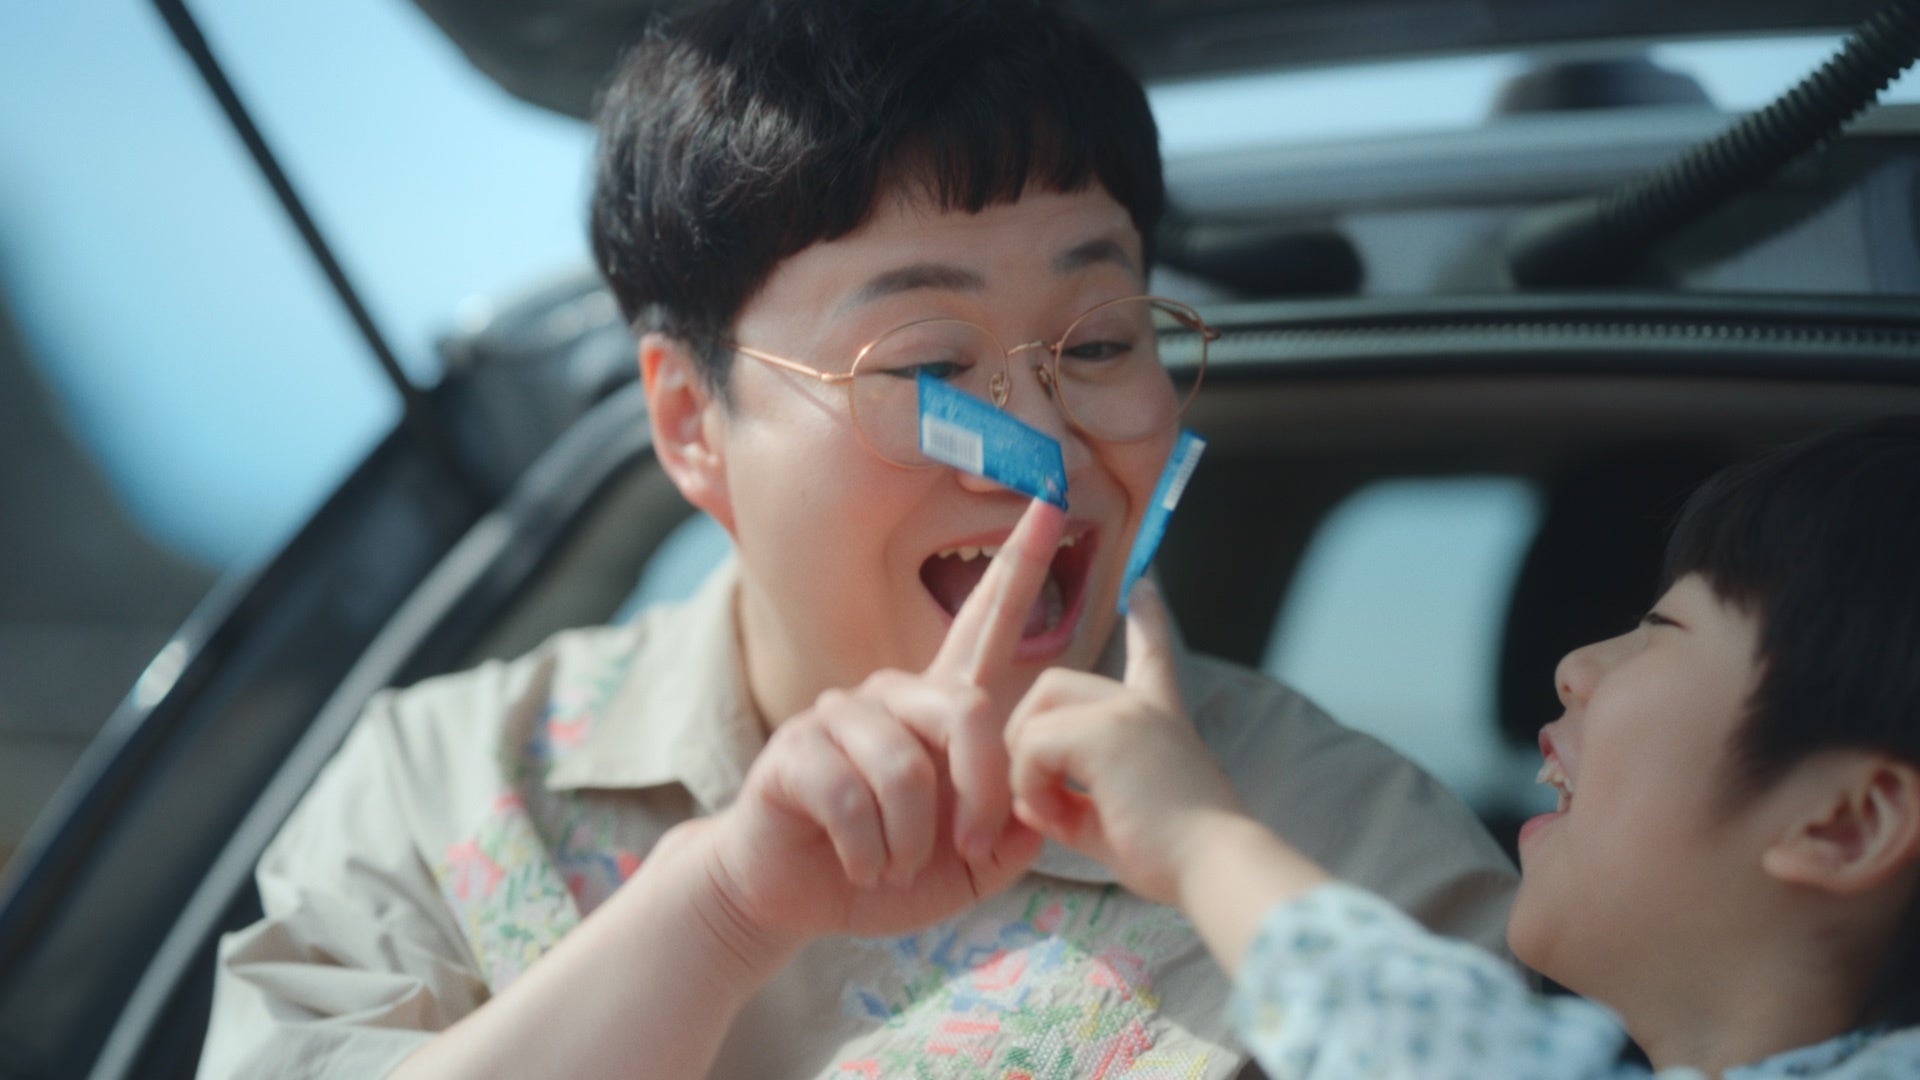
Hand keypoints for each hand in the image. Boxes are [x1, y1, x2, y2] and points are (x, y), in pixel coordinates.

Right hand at [699, 499, 1062, 951]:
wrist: (792, 900)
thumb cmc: (883, 871)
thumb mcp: (967, 864)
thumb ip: (1008, 832)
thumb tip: (1037, 805)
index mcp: (937, 707)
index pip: (985, 622)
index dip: (1020, 564)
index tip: (1053, 498)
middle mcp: (890, 694)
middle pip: (966, 709)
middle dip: (981, 790)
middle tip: (969, 848)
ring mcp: (837, 715)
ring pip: (906, 768)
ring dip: (910, 841)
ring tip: (893, 866)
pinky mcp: (795, 750)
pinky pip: (853, 798)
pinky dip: (869, 852)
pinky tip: (859, 866)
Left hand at [1004, 578, 1245, 905]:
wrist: (1213, 867)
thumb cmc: (1177, 858)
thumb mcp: (1114, 824)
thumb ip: (1070, 805)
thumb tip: (1028, 804)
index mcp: (1159, 719)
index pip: (1151, 657)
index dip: (1148, 623)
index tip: (1145, 587)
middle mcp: (1142, 704)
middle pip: (1052, 685)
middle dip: (1028, 734)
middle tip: (1039, 792)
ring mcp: (1122, 711)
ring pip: (1034, 715)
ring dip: (1026, 768)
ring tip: (1053, 814)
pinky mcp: (1103, 730)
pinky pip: (1031, 747)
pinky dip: (1030, 788)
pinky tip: (1058, 819)